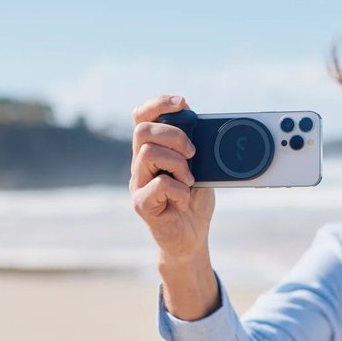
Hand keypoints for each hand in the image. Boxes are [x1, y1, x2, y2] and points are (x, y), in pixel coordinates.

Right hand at [129, 95, 214, 265]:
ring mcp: (138, 184)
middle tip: (193, 153)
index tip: (183, 103)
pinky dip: (180, 189)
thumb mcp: (200, 168)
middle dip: (174, 135)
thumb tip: (204, 127)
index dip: (158, 103)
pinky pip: (159, 185)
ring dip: (178, 164)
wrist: (191, 238)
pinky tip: (184, 199)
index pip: (141, 117)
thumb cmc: (194, 201)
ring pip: (148, 153)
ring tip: (189, 180)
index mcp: (152, 150)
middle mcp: (140, 164)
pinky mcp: (142, 204)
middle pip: (142, 131)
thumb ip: (195, 149)